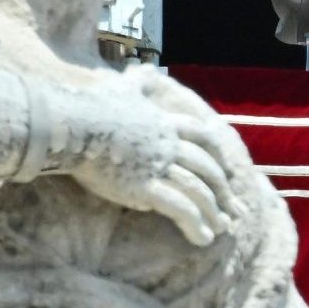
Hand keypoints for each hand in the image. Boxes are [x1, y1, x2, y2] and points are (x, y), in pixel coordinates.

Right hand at [62, 69, 240, 246]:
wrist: (73, 123)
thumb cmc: (92, 106)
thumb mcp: (122, 87)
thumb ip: (139, 81)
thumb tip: (146, 69)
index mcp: (164, 123)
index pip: (202, 137)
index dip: (218, 155)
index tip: (229, 171)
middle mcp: (168, 144)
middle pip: (206, 167)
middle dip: (224, 190)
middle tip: (236, 209)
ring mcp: (158, 166)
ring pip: (198, 190)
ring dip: (213, 211)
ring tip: (222, 229)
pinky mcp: (145, 188)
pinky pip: (180, 208)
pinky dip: (195, 224)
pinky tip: (203, 238)